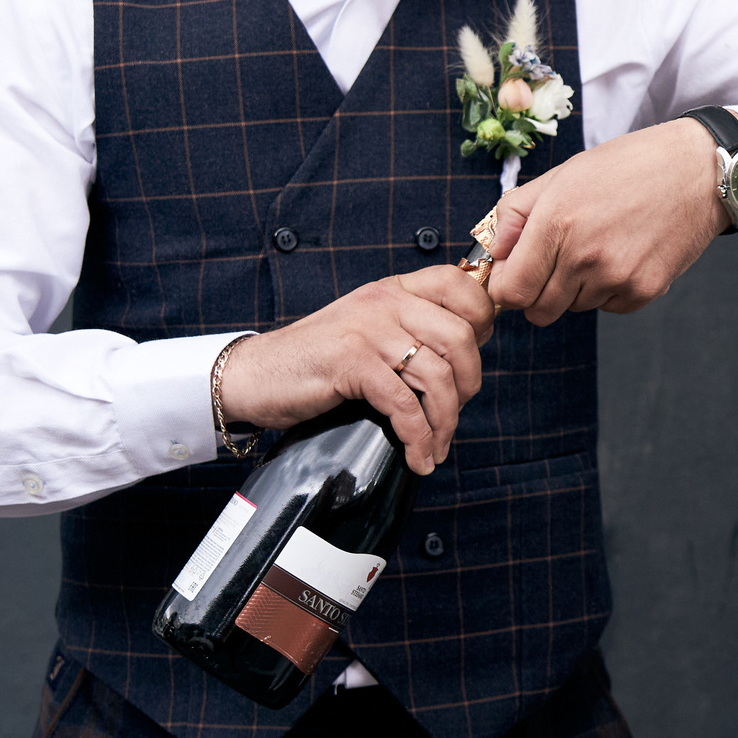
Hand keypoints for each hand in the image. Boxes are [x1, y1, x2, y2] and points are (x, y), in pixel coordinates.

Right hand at [218, 267, 497, 475]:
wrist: (256, 375)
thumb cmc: (316, 360)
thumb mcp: (368, 328)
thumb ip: (409, 328)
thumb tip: (466, 350)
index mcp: (393, 289)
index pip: (459, 282)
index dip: (481, 316)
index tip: (477, 352)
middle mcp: (384, 302)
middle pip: (460, 336)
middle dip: (470, 382)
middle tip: (457, 410)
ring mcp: (368, 331)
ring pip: (438, 375)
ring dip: (446, 420)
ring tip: (438, 443)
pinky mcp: (351, 363)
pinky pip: (404, 405)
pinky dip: (418, 437)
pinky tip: (418, 456)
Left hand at [484, 118, 729, 325]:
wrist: (696, 171)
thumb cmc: (626, 167)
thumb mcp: (561, 175)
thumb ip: (514, 214)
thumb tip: (491, 254)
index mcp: (556, 222)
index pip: (510, 292)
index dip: (507, 286)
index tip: (517, 273)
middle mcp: (585, 256)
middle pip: (539, 311)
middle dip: (539, 293)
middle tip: (558, 261)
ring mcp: (617, 277)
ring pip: (575, 308)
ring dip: (578, 288)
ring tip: (601, 246)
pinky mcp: (645, 291)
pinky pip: (609, 307)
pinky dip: (610, 290)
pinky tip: (625, 254)